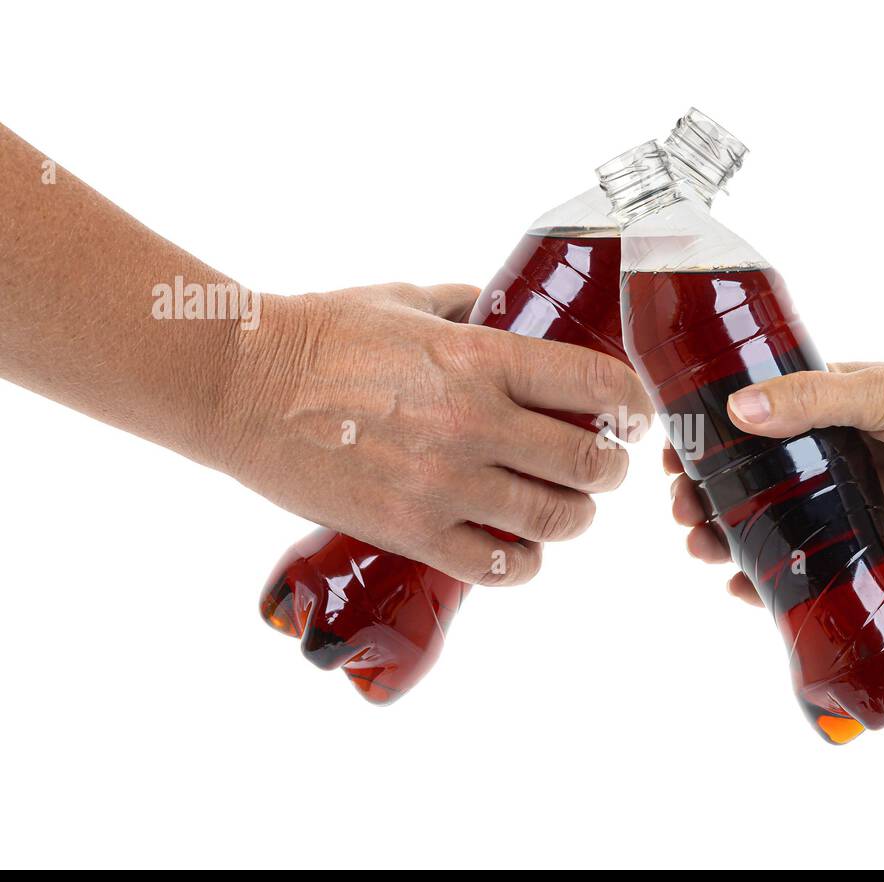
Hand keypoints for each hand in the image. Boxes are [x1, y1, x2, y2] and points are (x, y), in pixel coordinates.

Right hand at [218, 282, 651, 585]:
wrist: (239, 385)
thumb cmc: (319, 332)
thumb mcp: (406, 300)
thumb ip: (467, 308)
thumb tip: (503, 312)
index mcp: (480, 357)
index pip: (597, 386)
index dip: (632, 405)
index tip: (632, 414)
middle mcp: (474, 422)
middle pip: (588, 463)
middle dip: (608, 469)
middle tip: (601, 468)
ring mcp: (444, 484)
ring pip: (555, 522)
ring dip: (573, 519)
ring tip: (564, 512)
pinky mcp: (411, 531)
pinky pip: (499, 568)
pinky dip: (523, 565)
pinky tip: (519, 552)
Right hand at [664, 346, 883, 604]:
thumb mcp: (876, 391)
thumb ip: (810, 401)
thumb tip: (738, 411)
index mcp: (820, 408)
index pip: (744, 427)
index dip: (703, 444)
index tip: (671, 459)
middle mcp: (828, 455)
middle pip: (750, 484)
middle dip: (707, 500)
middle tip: (683, 516)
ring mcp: (851, 500)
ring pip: (777, 528)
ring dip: (732, 541)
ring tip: (702, 551)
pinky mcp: (879, 540)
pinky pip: (819, 566)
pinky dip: (780, 582)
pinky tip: (745, 592)